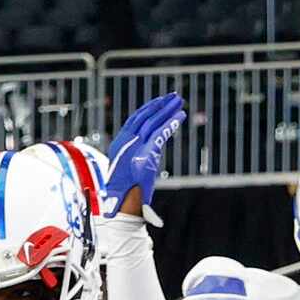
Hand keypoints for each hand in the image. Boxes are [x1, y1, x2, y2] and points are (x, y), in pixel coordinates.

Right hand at [105, 91, 184, 213]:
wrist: (121, 203)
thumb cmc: (124, 192)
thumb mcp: (128, 172)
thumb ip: (137, 160)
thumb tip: (149, 155)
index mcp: (119, 144)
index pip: (134, 120)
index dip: (147, 109)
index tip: (160, 101)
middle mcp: (126, 142)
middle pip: (144, 117)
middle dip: (160, 105)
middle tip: (174, 96)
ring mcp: (135, 147)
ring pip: (153, 122)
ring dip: (168, 109)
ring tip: (179, 100)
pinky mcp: (146, 153)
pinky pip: (160, 133)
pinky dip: (171, 123)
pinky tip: (181, 116)